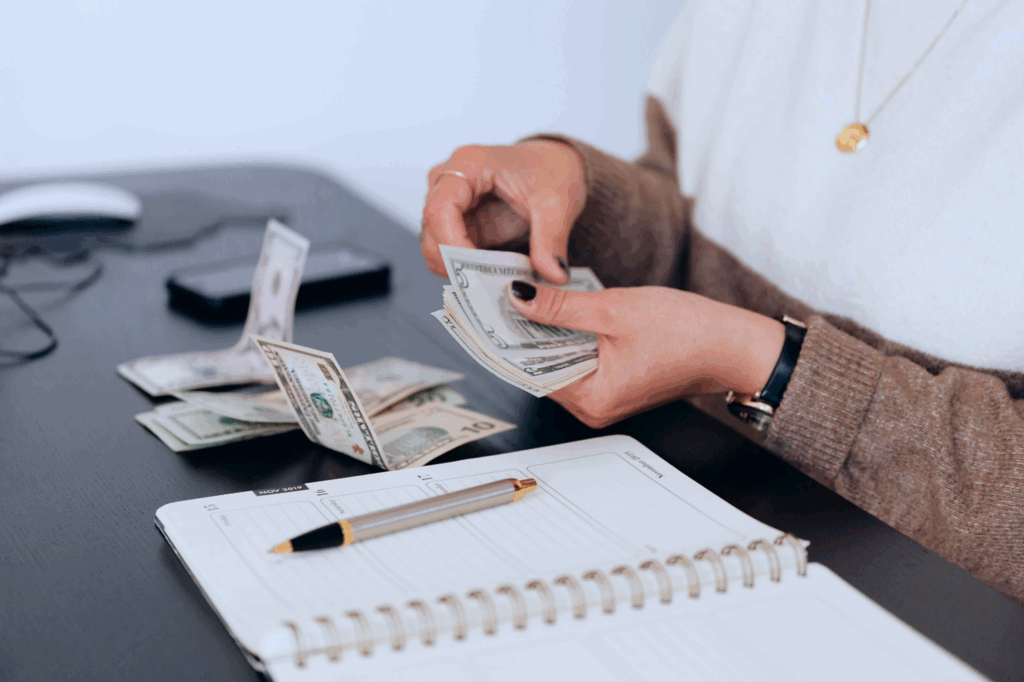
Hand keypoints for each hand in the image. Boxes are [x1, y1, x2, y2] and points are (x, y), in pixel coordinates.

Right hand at [421, 140, 585, 283]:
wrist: (552, 167)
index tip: (476, 270)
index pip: (440, 208)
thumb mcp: (557, 202)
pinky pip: (449, 252)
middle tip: (488, 287)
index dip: (452, 243)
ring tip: (494, 283)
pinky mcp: (456, 223)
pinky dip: (466, 270)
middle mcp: (449, 181)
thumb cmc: (549, 170)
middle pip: (431, 230)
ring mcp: (449, 202)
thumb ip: (551, 239)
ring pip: (434, 246)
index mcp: (468, 163)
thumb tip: (553, 274)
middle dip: (455, 264)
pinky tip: (491, 277)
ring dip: (459, 270)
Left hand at [506, 281, 785, 427]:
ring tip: (527, 298)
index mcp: (592, 398)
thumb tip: (519, 298)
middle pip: (540, 368)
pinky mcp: (615, 384)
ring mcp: (604, 399)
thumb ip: (560, 307)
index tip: (483, 313)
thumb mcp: (614, 309)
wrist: (733, 345)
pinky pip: (578, 362)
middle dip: (522, 332)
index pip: (528, 370)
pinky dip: (567, 338)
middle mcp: (594, 407)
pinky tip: (559, 312)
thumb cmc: (688, 332)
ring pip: (558, 363)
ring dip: (545, 333)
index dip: (505, 338)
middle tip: (501, 296)